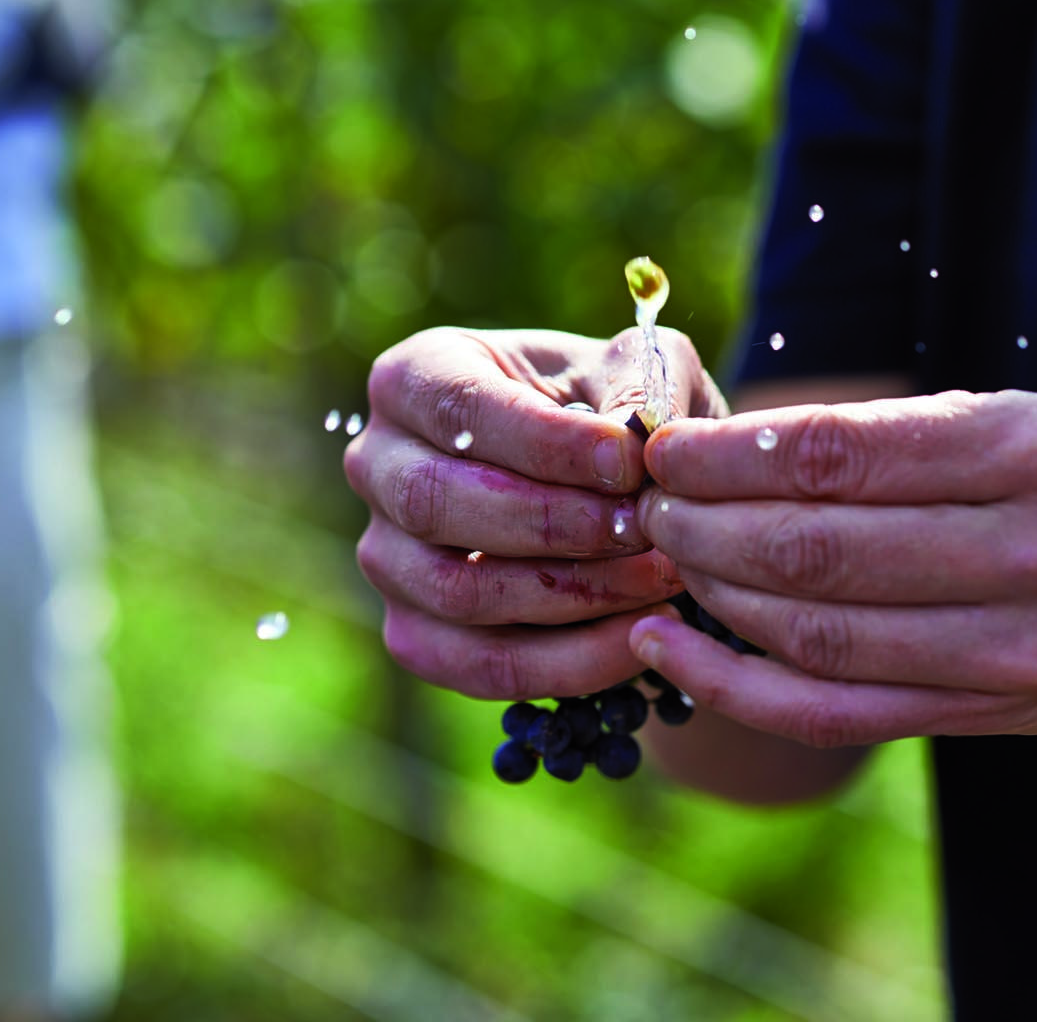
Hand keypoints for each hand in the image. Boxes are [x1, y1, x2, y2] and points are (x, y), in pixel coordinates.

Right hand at [345, 325, 726, 699]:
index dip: (547, 444)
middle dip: (554, 524)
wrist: (610, 484)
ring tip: (659, 580)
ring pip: (457, 592)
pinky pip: (479, 665)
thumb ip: (640, 387)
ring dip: (571, 595)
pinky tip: (640, 637)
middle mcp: (377, 465)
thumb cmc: (612, 410)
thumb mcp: (636, 370)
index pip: (461, 410)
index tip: (629, 463)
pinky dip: (568, 662)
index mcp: (414, 378)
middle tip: (644, 528)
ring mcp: (385, 557)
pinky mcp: (414, 633)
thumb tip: (635, 437)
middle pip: (437, 504)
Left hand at [628, 390, 1036, 746]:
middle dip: (703, 527)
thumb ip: (887, 434)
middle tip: (647, 505)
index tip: (663, 450)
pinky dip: (734, 688)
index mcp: (1031, 452)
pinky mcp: (978, 716)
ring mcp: (1011, 651)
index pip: (839, 454)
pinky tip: (670, 648)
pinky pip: (830, 713)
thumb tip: (724, 450)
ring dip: (712, 596)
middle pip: (817, 550)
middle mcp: (1032, 553)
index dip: (728, 456)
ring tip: (660, 560)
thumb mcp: (1015, 420)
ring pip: (815, 634)